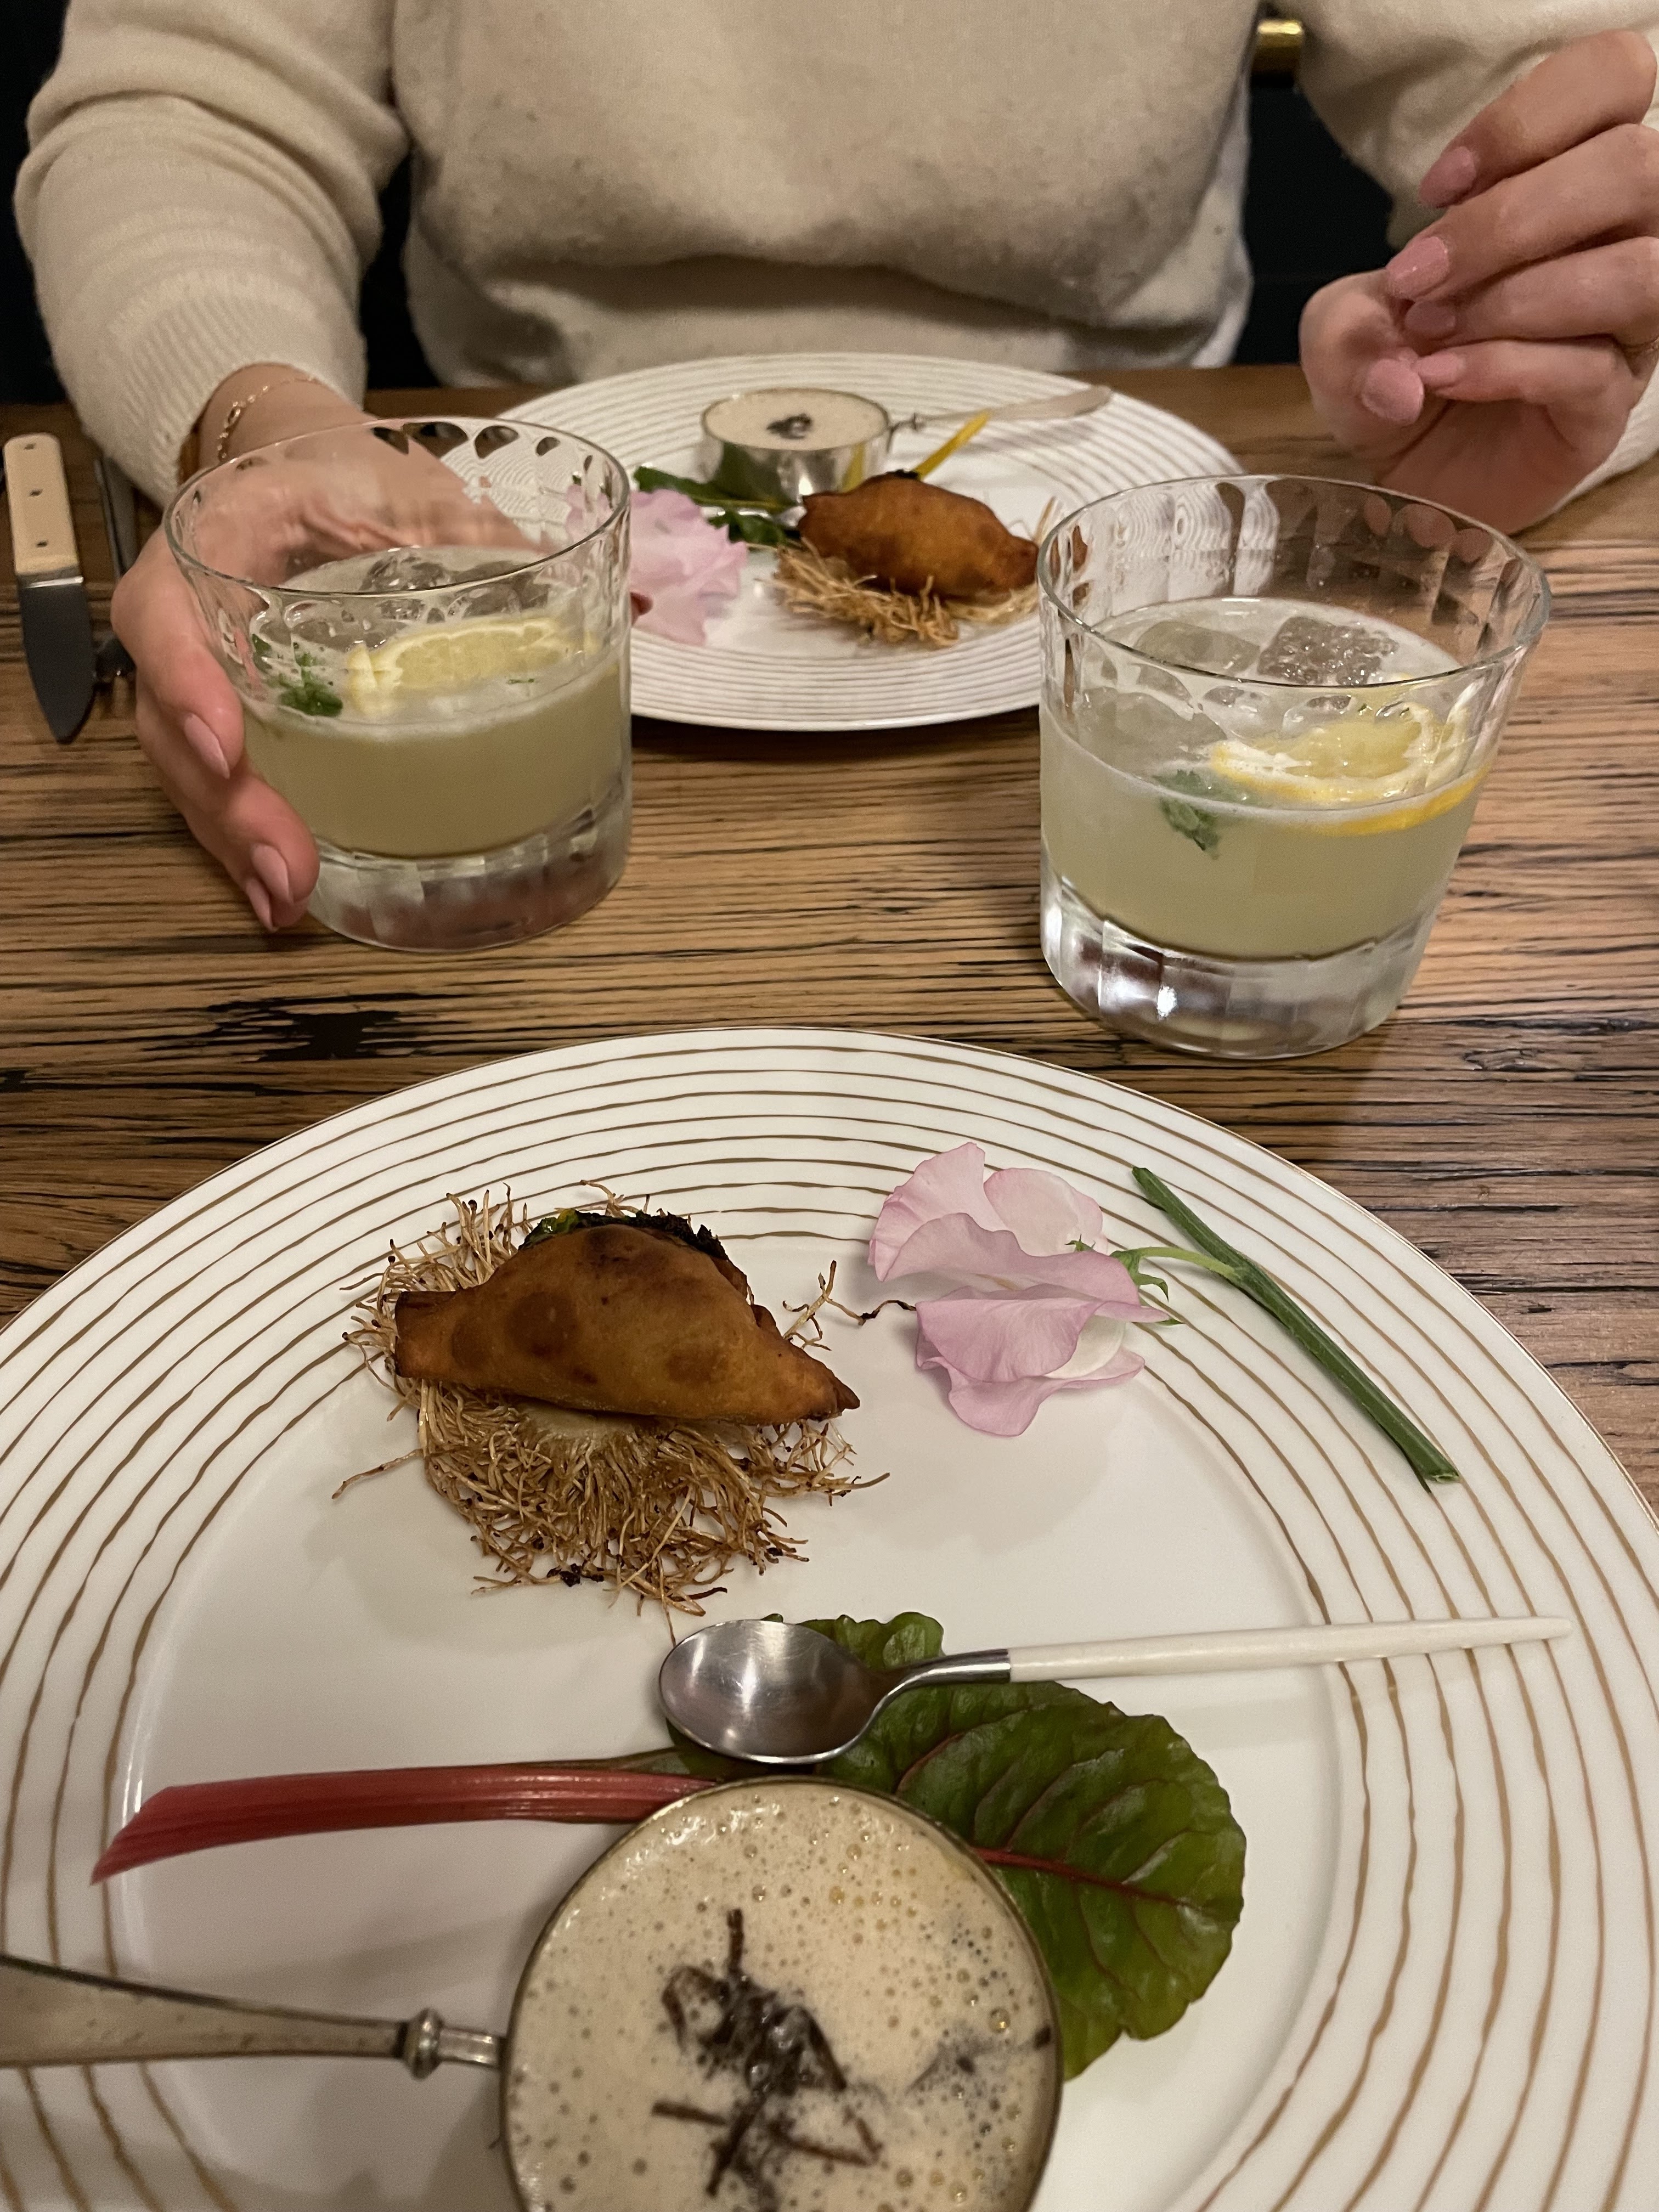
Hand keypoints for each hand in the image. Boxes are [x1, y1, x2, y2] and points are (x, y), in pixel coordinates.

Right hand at [114, 376, 528, 930]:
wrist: (304, 467)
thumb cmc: (350, 471)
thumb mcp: (408, 482)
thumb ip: (490, 536)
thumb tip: (631, 605)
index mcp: (217, 539)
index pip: (163, 611)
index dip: (186, 681)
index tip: (228, 745)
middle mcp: (190, 617)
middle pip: (173, 722)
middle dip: (229, 804)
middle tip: (285, 865)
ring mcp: (202, 677)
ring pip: (190, 771)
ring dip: (235, 843)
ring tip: (286, 900)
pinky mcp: (231, 719)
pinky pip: (219, 785)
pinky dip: (246, 842)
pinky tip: (284, 896)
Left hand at [1300, 30, 1658, 531]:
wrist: (1401, 470)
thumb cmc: (1395, 366)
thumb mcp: (1344, 324)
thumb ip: (1349, 317)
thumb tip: (1399, 368)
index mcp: (1579, 179)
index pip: (1614, 80)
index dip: (1529, 117)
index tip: (1436, 187)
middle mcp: (1628, 238)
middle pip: (1634, 169)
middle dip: (1509, 219)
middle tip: (1418, 277)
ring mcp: (1630, 327)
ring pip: (1636, 272)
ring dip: (1516, 296)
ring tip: (1432, 331)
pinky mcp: (1609, 407)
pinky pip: (1589, 370)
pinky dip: (1503, 366)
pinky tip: (1440, 376)